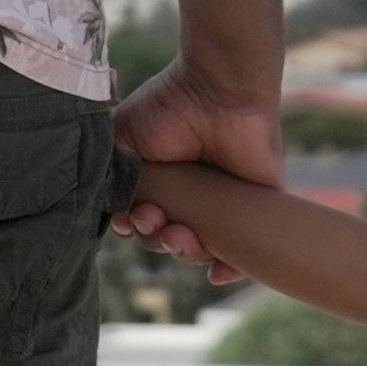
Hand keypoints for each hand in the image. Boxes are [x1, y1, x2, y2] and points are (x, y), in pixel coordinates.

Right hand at [109, 59, 278, 281]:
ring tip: (176, 233)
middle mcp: (194, 195)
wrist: (217, 90)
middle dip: (155, 239)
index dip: (134, 228)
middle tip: (152, 219)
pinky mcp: (256, 207)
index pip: (146, 221)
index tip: (126, 220)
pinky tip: (216, 275)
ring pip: (202, 247)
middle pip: (169, 239)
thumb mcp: (123, 139)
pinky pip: (247, 248)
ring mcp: (226, 203)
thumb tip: (110, 213)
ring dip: (182, 250)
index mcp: (164, 181)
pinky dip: (232, 268)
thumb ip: (111, 175)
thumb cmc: (169, 106)